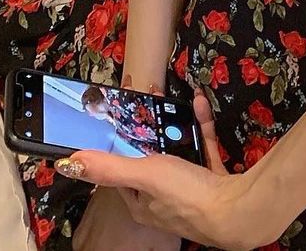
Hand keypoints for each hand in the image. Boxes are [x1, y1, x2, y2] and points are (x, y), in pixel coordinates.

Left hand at [54, 83, 271, 250]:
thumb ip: (109, 166)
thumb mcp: (144, 174)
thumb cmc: (185, 195)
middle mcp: (162, 199)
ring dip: (174, 123)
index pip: (120, 170)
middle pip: (149, 157)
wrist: (236, 209)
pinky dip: (200, 125)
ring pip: (176, 150)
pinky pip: (202, 146)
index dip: (117, 141)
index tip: (117, 112)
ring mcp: (189, 189)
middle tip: (146, 97)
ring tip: (169, 97)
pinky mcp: (212, 179)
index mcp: (140, 202)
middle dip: (148, 127)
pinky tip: (198, 103)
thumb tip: (69, 161)